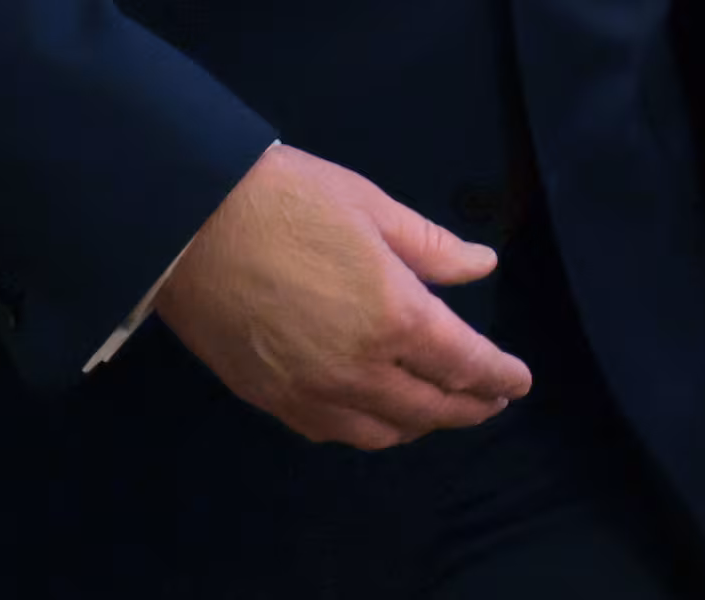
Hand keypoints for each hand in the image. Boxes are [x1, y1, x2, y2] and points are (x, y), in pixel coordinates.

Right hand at [155, 144, 531, 449]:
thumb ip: (433, 247)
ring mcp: (312, 393)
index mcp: (396, 317)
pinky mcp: (271, 400)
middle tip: (490, 400)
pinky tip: (372, 414)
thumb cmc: (287, 200)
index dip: (499, 376)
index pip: (465, 363)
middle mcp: (360, 370)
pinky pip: (332, 433)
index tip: (518, 381)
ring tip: (435, 408)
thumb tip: (481, 266)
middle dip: (471, 407)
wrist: (186, 221)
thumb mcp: (371, 208)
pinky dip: (367, 429)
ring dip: (420, 424)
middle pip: (431, 407)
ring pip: (384, 432)